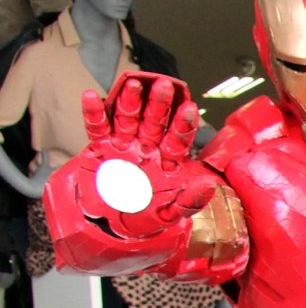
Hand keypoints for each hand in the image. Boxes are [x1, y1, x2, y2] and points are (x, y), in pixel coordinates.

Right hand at [76, 73, 214, 229]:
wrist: (109, 224)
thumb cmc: (143, 217)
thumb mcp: (168, 215)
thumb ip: (188, 202)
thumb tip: (211, 186)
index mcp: (166, 161)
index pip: (178, 140)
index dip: (183, 125)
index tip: (190, 109)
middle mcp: (147, 148)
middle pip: (154, 122)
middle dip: (159, 104)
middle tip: (165, 85)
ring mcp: (123, 145)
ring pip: (128, 119)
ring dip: (130, 102)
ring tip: (134, 84)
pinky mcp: (100, 147)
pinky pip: (97, 127)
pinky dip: (93, 112)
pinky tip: (91, 95)